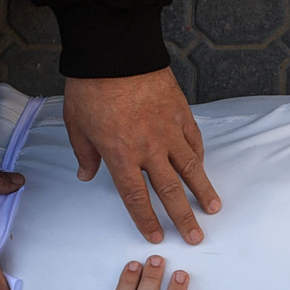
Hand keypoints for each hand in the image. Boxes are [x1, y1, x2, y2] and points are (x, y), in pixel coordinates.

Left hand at [64, 68, 219, 244]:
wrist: (116, 52)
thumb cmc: (91, 86)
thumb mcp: (75, 123)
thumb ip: (84, 153)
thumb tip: (87, 174)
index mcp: (120, 155)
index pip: (136, 197)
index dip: (146, 220)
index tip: (156, 237)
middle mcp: (149, 149)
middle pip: (170, 191)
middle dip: (183, 218)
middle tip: (195, 237)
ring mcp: (169, 131)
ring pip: (191, 169)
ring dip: (203, 191)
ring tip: (213, 208)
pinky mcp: (181, 114)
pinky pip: (194, 141)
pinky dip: (199, 157)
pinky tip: (203, 168)